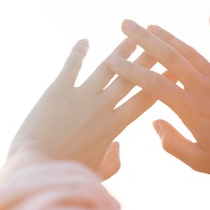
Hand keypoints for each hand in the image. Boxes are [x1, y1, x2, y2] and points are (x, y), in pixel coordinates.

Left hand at [9, 38, 156, 179]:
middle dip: (148, 59)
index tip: (174, 71)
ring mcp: (81, 95)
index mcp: (115, 126)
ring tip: (131, 36)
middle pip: (132, 77)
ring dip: (121, 50)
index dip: (161, 84)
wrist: (35, 166)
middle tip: (160, 43)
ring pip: (108, 67)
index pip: (145, 100)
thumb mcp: (97, 173)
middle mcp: (102, 106)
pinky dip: (78, 51)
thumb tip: (118, 147)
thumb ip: (113, 162)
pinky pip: (72, 65)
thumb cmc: (67, 173)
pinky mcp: (58, 89)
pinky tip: (84, 40)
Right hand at [106, 14, 209, 178]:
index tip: (112, 60)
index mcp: (189, 108)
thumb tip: (154, 123)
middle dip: (145, 40)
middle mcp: (203, 88)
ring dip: (170, 36)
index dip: (131, 71)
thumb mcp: (198, 162)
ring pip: (192, 52)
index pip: (153, 84)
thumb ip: (172, 143)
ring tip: (152, 25)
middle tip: (126, 25)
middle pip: (169, 58)